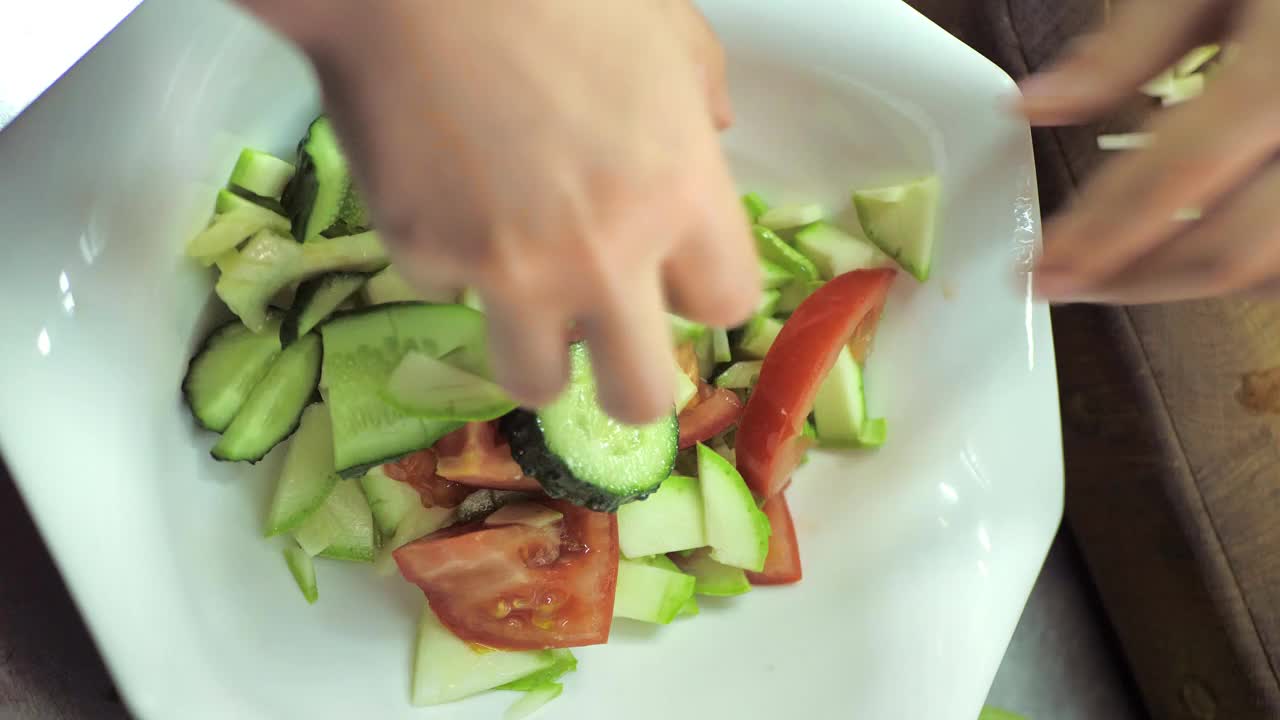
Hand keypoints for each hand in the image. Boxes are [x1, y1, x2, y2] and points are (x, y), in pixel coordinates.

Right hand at [240, 0, 756, 421]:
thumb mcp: (662, 22)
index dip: (701, 297)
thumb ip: (702, 92)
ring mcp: (509, 268)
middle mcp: (604, 255)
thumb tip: (713, 133)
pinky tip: (442, 192)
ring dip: (535, 351)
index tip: (675, 280)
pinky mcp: (423, 256)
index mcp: (680, 195)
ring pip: (535, 383)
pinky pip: (446, 290)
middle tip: (609, 353)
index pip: (726, 308)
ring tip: (521, 296)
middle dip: (631, 387)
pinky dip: (450, 259)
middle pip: (641, 395)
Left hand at [1018, 0, 1279, 303]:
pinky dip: (1249, 270)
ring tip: (1120, 275)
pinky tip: (1194, 256)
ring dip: (1190, 284)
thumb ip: (1130, 43)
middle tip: (1064, 282)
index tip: (1041, 266)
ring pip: (1274, 269)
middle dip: (1135, 278)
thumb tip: (1033, 104)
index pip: (1181, 169)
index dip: (1102, 230)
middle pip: (1234, 245)